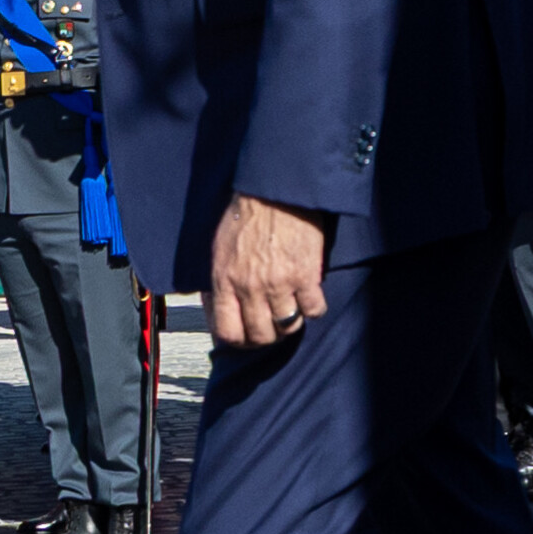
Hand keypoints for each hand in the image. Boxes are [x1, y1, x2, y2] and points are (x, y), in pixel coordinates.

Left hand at [208, 193, 330, 348]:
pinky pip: (314, 310)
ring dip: (290, 323)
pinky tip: (309, 298)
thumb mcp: (218, 249)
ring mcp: (279, 284)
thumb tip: (218, 307)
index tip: (247, 338)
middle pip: (260, 335)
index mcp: (224, 281)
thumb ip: (220, 280)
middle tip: (272, 327)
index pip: (227, 331)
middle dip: (266, 336)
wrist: (274, 192)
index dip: (239, 341)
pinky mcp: (306, 276)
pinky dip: (314, 309)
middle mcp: (250, 287)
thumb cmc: (245, 216)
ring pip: (287, 326)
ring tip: (290, 311)